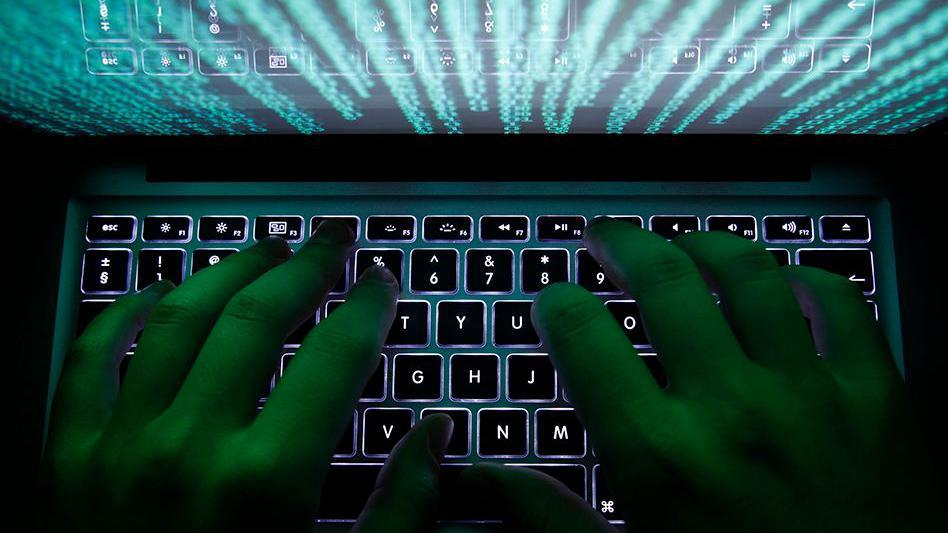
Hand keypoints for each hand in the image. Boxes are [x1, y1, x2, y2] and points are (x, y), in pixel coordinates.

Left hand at [42, 221, 452, 531]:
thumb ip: (400, 513)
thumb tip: (434, 438)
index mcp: (266, 482)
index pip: (335, 357)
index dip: (367, 308)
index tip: (380, 284)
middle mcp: (191, 448)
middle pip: (258, 316)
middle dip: (305, 267)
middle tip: (331, 242)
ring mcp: (120, 447)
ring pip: (178, 317)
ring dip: (227, 270)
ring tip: (264, 248)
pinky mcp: (68, 459)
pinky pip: (90, 357)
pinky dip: (125, 312)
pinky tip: (159, 291)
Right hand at [464, 218, 945, 531]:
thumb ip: (551, 518)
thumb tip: (486, 476)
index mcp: (658, 456)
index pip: (583, 335)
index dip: (558, 303)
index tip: (555, 300)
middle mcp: (729, 410)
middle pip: (662, 280)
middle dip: (621, 243)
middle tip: (607, 236)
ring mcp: (808, 395)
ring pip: (748, 273)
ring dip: (705, 244)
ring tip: (684, 243)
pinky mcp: (876, 397)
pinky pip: (839, 301)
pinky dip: (805, 277)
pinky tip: (781, 281)